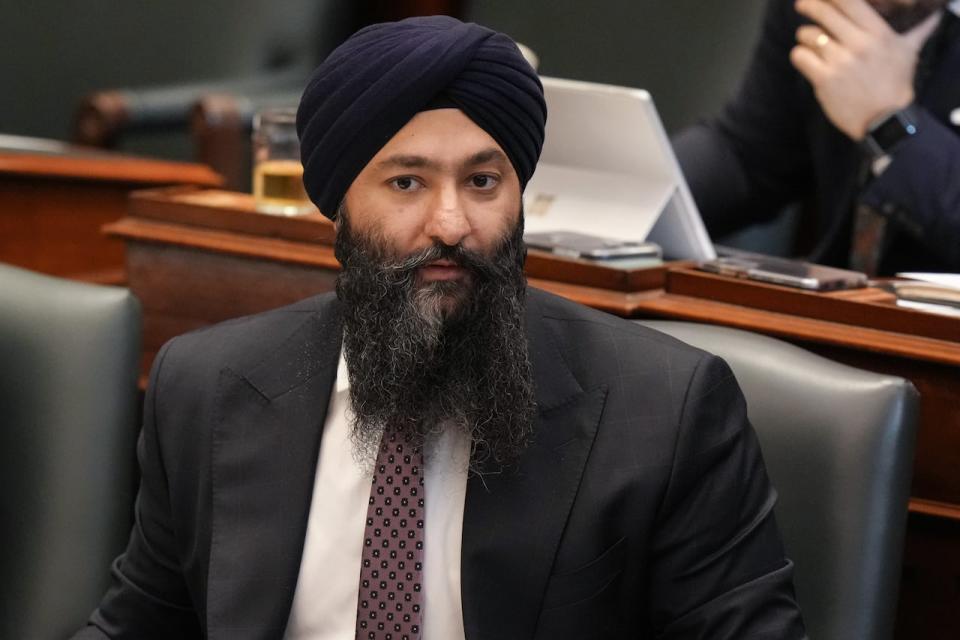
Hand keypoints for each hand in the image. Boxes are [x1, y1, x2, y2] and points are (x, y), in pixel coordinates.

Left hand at [790, 0, 939, 139]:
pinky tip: (805, 58)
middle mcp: (859, 43)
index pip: (849, 2)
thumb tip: (934, 14)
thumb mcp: (909, 52)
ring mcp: (840, 61)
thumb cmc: (896, 84)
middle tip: (802, 5)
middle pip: (825, 13)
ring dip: (804, 35)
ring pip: (809, 34)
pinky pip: (800, 56)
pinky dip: (799, 55)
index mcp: (878, 33)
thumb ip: (918, 30)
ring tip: (808, 40)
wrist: (885, 119)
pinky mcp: (824, 79)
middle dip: (809, 5)